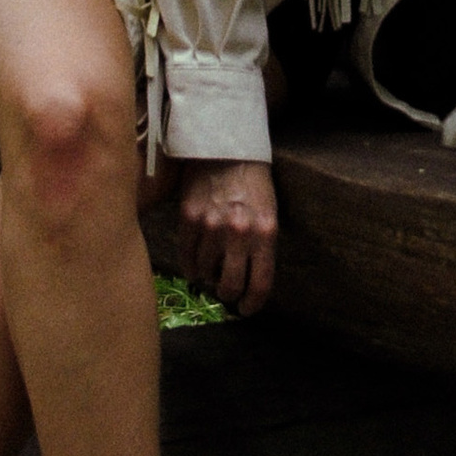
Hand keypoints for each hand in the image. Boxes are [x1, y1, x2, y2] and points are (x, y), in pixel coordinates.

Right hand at [176, 157, 278, 314]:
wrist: (226, 145)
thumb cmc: (252, 180)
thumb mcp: (269, 211)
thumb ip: (261, 245)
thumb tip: (249, 278)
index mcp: (265, 233)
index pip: (260, 284)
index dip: (252, 304)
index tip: (246, 309)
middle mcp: (239, 233)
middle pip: (230, 286)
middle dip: (229, 294)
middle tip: (227, 291)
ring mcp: (211, 226)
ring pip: (206, 273)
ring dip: (208, 276)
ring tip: (210, 270)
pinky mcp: (189, 218)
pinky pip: (186, 256)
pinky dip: (190, 267)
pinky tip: (194, 267)